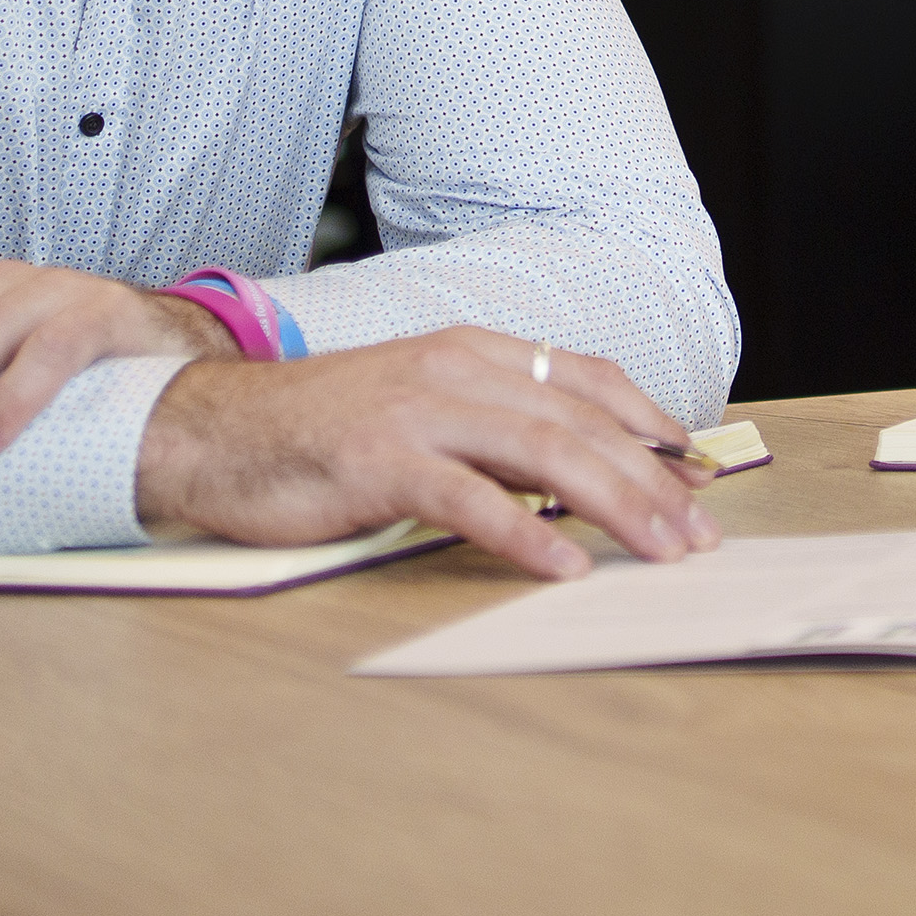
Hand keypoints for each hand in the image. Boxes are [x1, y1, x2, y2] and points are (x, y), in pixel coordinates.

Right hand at [137, 328, 720, 579]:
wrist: (214, 429)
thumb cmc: (323, 428)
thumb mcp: (423, 405)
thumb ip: (493, 426)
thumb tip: (578, 471)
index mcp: (473, 351)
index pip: (586, 379)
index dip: (651, 422)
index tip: (701, 468)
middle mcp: (456, 370)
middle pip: (579, 421)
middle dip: (653, 477)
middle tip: (698, 530)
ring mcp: (418, 413)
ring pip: (543, 452)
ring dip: (615, 502)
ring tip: (659, 547)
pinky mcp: (379, 461)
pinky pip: (469, 498)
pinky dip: (525, 532)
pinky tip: (564, 564)